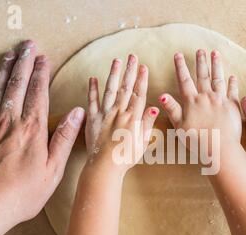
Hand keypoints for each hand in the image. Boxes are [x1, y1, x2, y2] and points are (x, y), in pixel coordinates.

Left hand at [0, 40, 83, 225]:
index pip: (38, 92)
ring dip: (4, 70)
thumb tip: (77, 114)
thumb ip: (64, 138)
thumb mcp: (53, 170)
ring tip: (10, 56)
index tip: (43, 58)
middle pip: (16, 83)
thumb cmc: (21, 192)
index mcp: (32, 128)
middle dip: (23, 61)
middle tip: (27, 46)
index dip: (41, 72)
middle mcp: (9, 120)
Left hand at [84, 54, 158, 173]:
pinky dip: (92, 89)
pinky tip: (93, 78)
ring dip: (114, 74)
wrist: (105, 166)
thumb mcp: (142, 142)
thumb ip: (147, 123)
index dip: (142, 79)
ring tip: (117, 60)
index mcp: (132, 118)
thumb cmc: (125, 157)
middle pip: (126, 88)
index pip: (139, 94)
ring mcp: (105, 114)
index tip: (144, 67)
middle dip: (130, 71)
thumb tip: (154, 106)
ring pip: (110, 90)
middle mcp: (119, 112)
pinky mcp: (93, 119)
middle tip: (132, 56)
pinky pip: (91, 101)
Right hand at [159, 50, 241, 156]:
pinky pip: (233, 91)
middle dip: (200, 62)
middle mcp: (206, 97)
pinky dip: (233, 83)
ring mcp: (221, 100)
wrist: (219, 147)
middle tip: (199, 50)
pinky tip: (232, 76)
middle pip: (202, 76)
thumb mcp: (179, 126)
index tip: (178, 55)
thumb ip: (172, 109)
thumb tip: (162, 95)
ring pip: (218, 79)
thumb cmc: (197, 140)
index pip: (184, 80)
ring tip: (215, 53)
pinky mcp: (233, 106)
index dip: (180, 67)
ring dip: (216, 65)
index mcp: (192, 102)